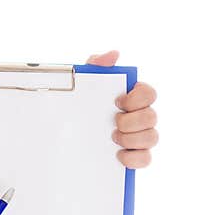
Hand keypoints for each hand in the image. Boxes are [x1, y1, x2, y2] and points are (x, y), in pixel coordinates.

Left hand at [87, 50, 158, 168]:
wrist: (61, 134)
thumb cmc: (77, 104)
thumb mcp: (81, 83)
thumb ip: (95, 65)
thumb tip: (113, 55)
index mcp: (130, 97)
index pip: (149, 93)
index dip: (137, 98)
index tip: (117, 102)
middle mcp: (138, 116)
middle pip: (152, 117)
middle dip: (131, 122)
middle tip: (113, 123)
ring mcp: (138, 137)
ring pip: (152, 138)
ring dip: (132, 139)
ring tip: (113, 138)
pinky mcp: (134, 155)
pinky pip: (146, 159)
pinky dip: (133, 158)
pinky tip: (118, 155)